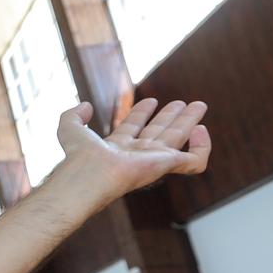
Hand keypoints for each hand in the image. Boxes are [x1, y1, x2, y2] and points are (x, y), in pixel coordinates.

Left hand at [56, 97, 210, 202]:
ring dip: (189, 121)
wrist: (92, 171)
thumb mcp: (70, 128)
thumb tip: (85, 105)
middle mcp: (138, 154)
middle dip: (171, 116)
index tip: (150, 100)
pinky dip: (203, 147)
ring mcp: (154, 160)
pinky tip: (200, 129)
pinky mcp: (168, 165)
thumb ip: (73, 115)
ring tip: (199, 105)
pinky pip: (195, 160)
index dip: (141, 113)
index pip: (134, 128)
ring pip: (178, 139)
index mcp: (117, 147)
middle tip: (184, 102)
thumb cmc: (80, 154)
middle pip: (159, 132)